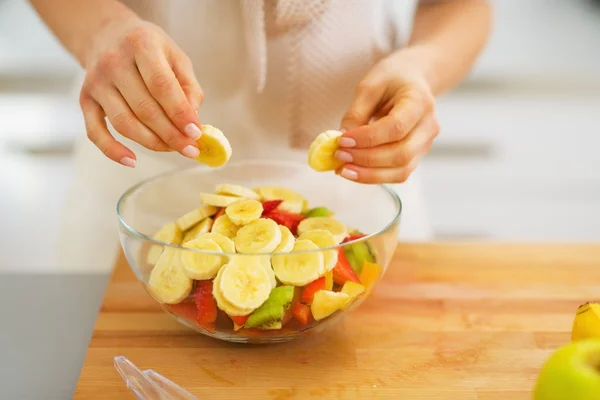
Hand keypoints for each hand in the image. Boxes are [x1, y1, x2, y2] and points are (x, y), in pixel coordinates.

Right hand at [79, 16, 203, 166]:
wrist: (106, 34)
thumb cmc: (149, 49)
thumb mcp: (175, 56)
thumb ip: (189, 87)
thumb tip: (193, 121)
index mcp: (141, 44)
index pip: (161, 85)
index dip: (180, 113)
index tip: (196, 133)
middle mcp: (113, 62)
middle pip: (144, 109)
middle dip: (171, 134)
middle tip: (191, 149)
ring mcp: (96, 82)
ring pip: (124, 123)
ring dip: (152, 143)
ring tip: (173, 149)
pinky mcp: (85, 99)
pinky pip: (95, 131)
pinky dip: (112, 150)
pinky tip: (132, 161)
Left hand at [335, 52, 439, 183]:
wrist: (414, 79)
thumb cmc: (392, 78)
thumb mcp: (370, 86)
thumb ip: (356, 113)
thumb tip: (340, 140)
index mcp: (420, 102)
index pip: (395, 127)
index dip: (367, 138)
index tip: (342, 140)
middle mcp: (428, 126)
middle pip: (400, 154)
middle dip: (365, 159)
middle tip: (338, 155)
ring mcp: (425, 145)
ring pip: (401, 170)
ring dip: (369, 174)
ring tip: (342, 169)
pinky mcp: (417, 156)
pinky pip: (397, 174)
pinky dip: (373, 176)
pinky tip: (353, 171)